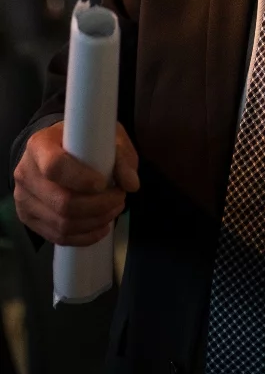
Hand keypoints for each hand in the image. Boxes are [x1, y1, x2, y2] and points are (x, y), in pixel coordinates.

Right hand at [13, 121, 139, 246]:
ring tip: (113, 210)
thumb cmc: (82, 141)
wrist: (56, 150)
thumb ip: (121, 156)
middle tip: (119, 198)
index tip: (104, 183)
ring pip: (61, 223)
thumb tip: (131, 184)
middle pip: (61, 201)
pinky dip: (84, 236)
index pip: (55, 166)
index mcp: (40, 145)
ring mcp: (23, 199)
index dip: (81, 179)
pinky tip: (101, 226)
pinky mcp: (28, 219)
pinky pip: (57, 237)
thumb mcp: (105, 136)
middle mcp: (26, 172)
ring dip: (94, 222)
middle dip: (97, 206)